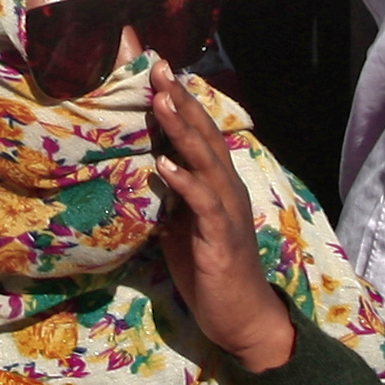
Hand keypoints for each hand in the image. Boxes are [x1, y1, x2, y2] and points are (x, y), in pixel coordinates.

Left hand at [150, 62, 288, 371]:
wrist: (242, 318)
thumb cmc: (209, 273)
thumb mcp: (181, 226)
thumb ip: (169, 195)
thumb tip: (142, 168)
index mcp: (215, 184)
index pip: (197, 134)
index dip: (178, 102)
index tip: (156, 70)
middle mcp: (226, 188)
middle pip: (203, 135)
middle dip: (180, 100)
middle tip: (158, 65)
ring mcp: (227, 210)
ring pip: (206, 160)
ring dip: (182, 130)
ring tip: (161, 100)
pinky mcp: (222, 237)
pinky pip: (204, 203)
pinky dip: (186, 181)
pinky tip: (166, 164)